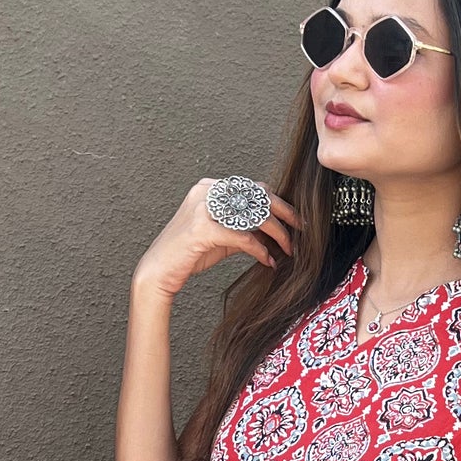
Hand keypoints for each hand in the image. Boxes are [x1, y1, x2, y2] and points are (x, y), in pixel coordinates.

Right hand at [133, 178, 296, 303]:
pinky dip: (259, 249)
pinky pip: (242, 236)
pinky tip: (268, 260)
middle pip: (257, 195)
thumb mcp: (222, 237)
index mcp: (210, 188)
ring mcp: (203, 207)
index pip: (253, 188)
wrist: (158, 272)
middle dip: (284, 213)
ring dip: (276, 233)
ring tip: (288, 249)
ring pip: (253, 214)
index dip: (279, 203)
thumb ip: (245, 229)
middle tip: (302, 230)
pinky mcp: (202, 229)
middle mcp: (206, 191)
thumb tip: (274, 232)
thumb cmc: (188, 255)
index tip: (296, 219)